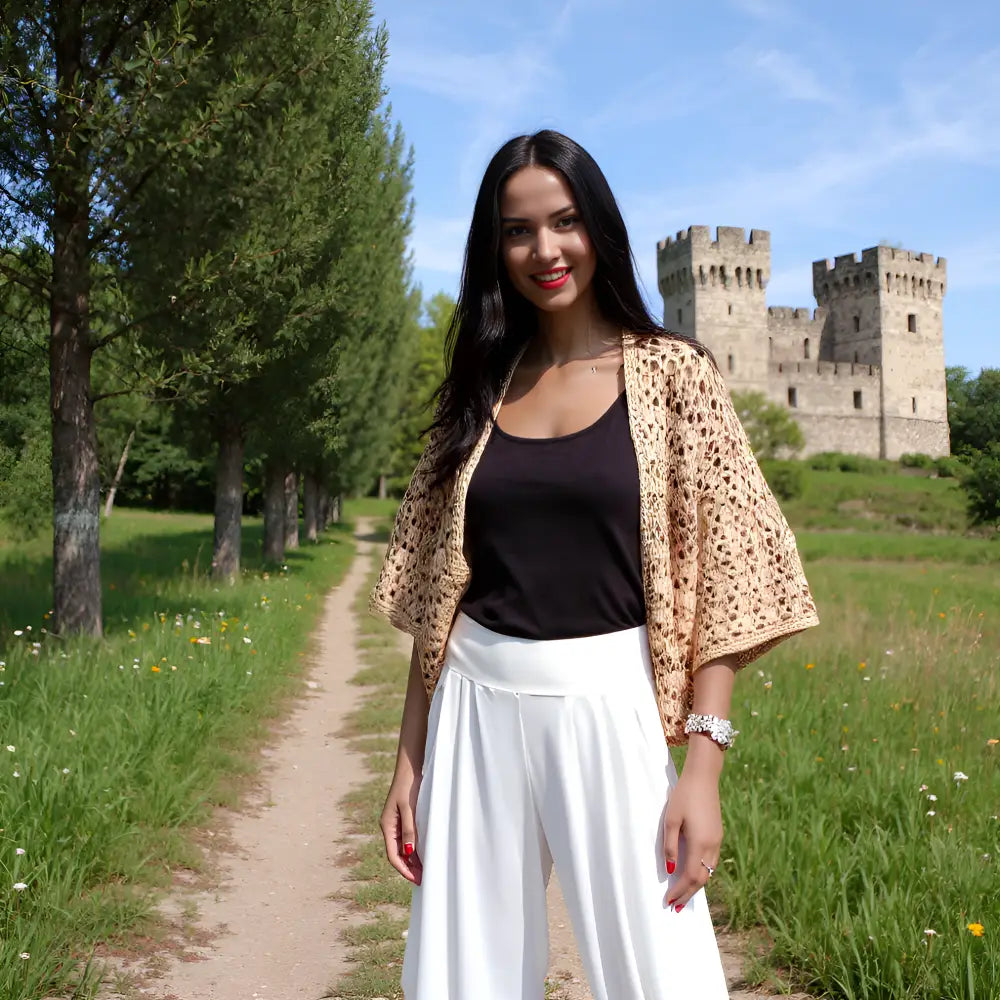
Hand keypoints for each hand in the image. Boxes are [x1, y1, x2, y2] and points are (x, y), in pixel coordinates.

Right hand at [380, 768, 422, 884]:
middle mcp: (389, 827)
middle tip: (424, 879)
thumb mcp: (409, 809)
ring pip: (403, 847)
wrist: (410, 767)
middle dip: (409, 868)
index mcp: (387, 826)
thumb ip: (409, 830)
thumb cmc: (409, 786)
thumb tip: (409, 853)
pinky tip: (424, 853)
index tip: (416, 879)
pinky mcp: (404, 818)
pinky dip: (414, 848)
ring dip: (412, 860)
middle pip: (397, 854)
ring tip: (425, 871)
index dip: (404, 869)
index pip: (393, 855)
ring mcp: (396, 823)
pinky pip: (407, 838)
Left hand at [662, 771, 721, 910]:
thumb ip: (670, 846)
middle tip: (676, 907)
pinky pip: (711, 862)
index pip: (689, 877)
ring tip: (684, 895)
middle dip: (688, 894)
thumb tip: (671, 871)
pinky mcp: (718, 834)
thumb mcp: (671, 820)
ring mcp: (717, 840)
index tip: (668, 902)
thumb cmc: (683, 796)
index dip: (679, 892)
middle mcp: (712, 846)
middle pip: (702, 879)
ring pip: (708, 872)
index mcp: (699, 843)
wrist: (704, 777)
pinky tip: (694, 875)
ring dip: (696, 885)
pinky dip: (702, 873)